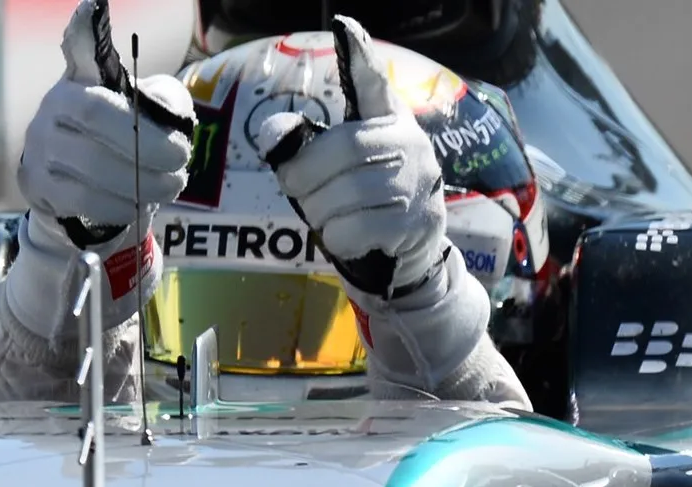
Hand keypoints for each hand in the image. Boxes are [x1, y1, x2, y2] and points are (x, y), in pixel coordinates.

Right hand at [17, 0, 195, 249]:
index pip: (80, 50)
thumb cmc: (123, 140)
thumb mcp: (148, 112)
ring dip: (141, 183)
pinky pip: (83, 201)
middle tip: (183, 161)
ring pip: (90, 167)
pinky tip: (140, 205)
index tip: (93, 4)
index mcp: (78, 80)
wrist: (84, 187)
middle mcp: (51, 107)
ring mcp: (37, 147)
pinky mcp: (36, 186)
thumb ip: (160, 102)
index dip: (85, 31)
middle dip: (149, 146)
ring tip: (172, 186)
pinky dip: (119, 205)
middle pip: (97, 120)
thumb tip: (162, 107)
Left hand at [254, 15, 446, 299]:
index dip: (359, 55)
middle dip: (303, 179)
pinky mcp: (414, 224)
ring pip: (341, 197)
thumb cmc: (366, 204)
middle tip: (298, 191)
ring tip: (327, 216)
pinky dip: (335, 238)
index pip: (373, 82)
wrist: (412, 255)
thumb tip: (275, 137)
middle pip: (338, 152)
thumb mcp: (340, 169)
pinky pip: (351, 230)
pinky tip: (346, 236)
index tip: (345, 26)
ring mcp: (416, 184)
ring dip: (319, 213)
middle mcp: (408, 143)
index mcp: (388, 120)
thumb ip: (307, 148)